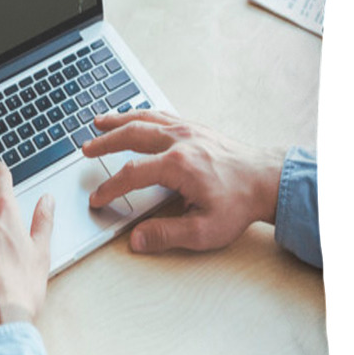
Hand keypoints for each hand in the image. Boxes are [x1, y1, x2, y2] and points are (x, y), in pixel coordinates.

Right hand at [82, 109, 284, 253]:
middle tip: (85, 148)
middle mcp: (180, 141)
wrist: (269, 181)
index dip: (109, 187)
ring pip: (145, 119)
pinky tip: (134, 117)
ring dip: (119, 120)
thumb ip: (167, 235)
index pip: (131, 174)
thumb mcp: (205, 230)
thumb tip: (137, 239)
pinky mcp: (195, 128)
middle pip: (131, 135)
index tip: (97, 198)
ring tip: (99, 122)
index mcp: (178, 165)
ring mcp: (188, 130)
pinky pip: (161, 115)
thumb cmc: (239, 204)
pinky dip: (141, 115)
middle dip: (105, 142)